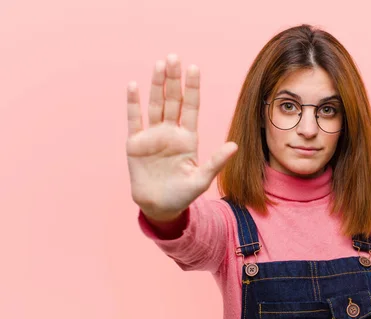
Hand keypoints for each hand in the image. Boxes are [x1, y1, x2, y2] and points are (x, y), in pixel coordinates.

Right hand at [126, 54, 237, 220]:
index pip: (191, 107)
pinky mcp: (135, 143)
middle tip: (174, 57)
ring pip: (155, 104)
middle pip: (172, 100)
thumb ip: (216, 162)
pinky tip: (134, 86)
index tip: (194, 68)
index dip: (192, 88)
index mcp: (188, 138)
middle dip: (173, 79)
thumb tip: (235, 146)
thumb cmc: (183, 194)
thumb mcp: (202, 179)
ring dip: (156, 85)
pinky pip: (134, 119)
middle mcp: (171, 132)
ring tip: (159, 65)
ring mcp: (153, 136)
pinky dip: (133, 103)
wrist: (159, 207)